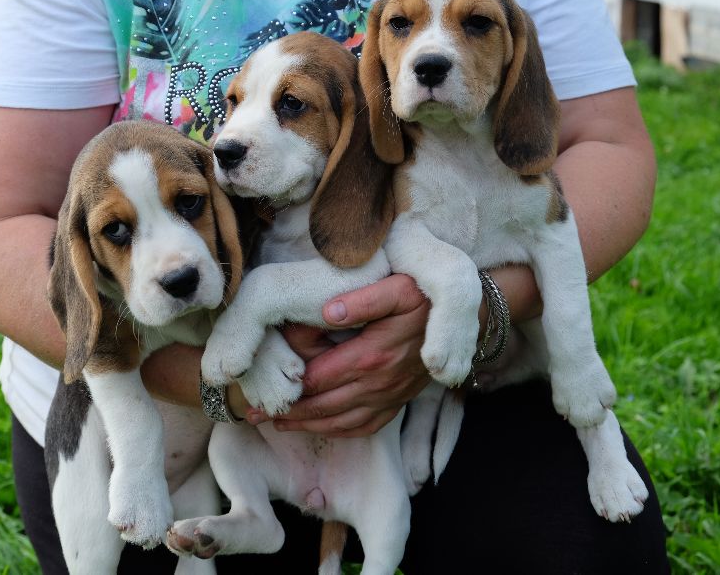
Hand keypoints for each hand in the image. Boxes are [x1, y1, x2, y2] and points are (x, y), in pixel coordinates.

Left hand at [255, 274, 431, 436]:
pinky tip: (322, 428)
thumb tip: (328, 312)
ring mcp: (389, 396)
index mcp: (371, 355)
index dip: (287, 386)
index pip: (317, 377)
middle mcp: (378, 384)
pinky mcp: (398, 402)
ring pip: (340, 421)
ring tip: (278, 425)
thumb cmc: (426, 298)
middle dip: (286, 411)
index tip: (260, 388)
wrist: (465, 320)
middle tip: (254, 414)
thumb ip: (363, 300)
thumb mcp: (397, 288)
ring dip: (307, 425)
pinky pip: (365, 426)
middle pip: (322, 405)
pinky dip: (340, 431)